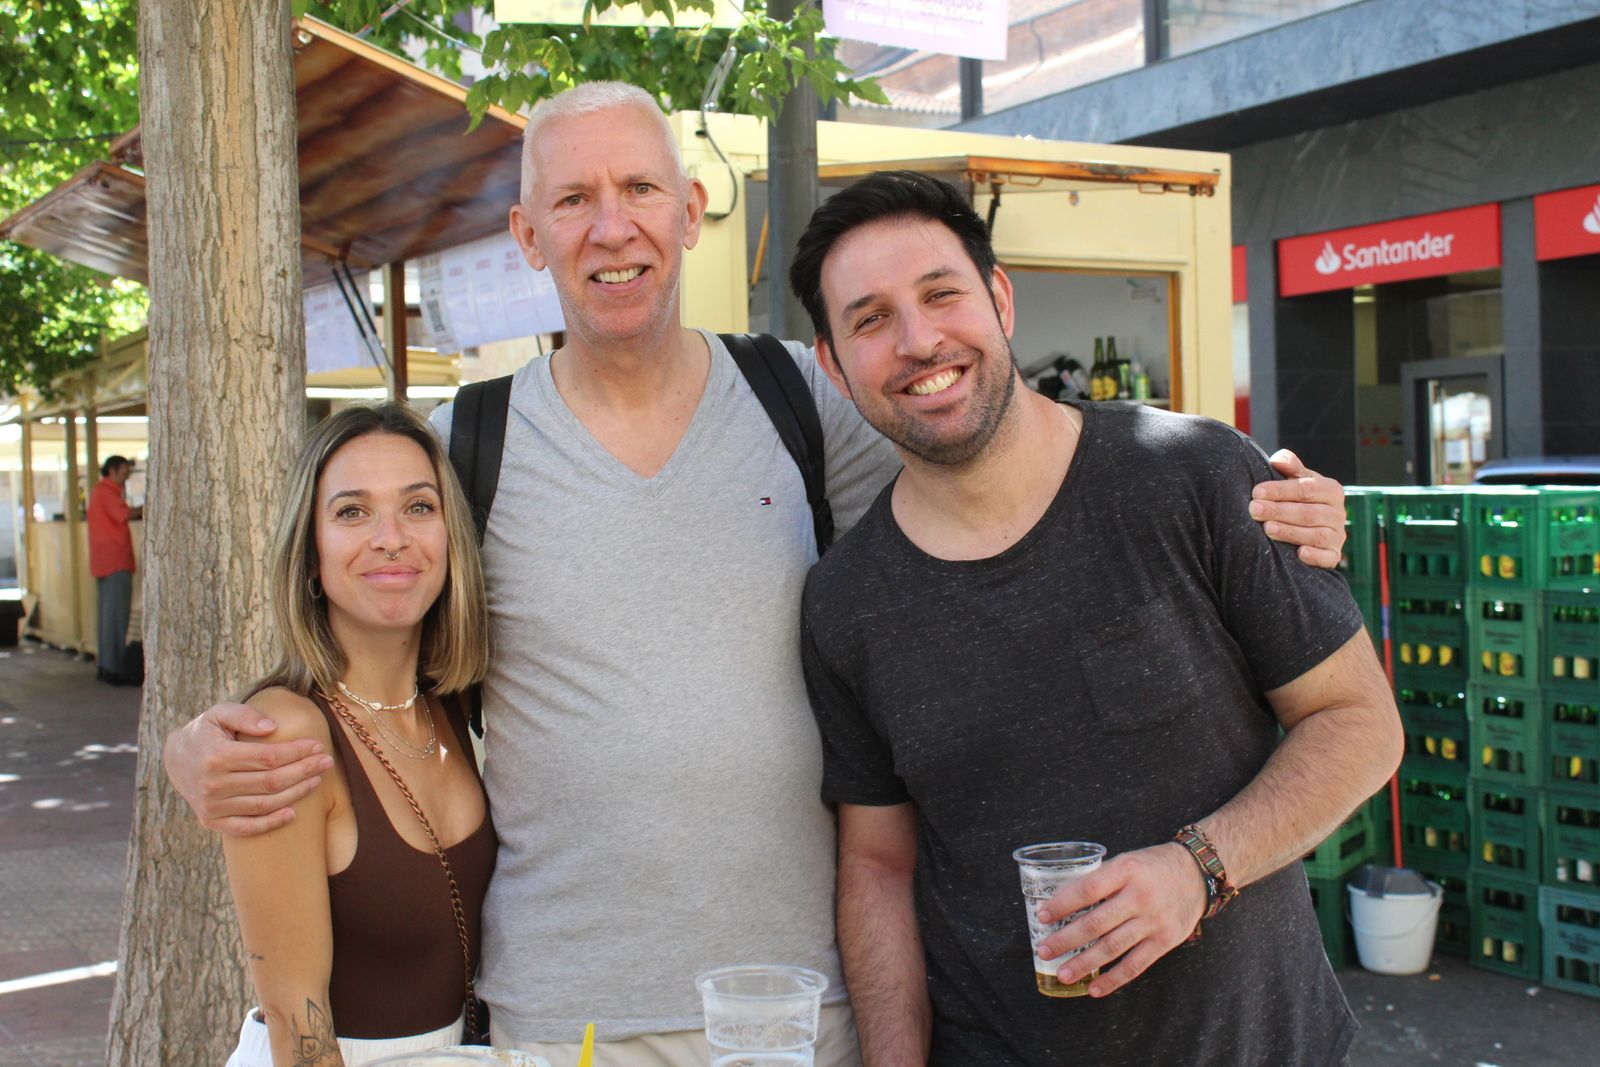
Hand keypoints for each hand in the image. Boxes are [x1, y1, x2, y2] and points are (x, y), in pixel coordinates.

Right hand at [162, 703, 332, 835]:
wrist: (175, 757)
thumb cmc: (206, 731)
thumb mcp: (219, 713)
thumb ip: (245, 715)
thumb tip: (272, 727)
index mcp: (216, 756)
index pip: (268, 757)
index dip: (297, 752)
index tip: (318, 746)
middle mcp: (213, 784)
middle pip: (271, 781)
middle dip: (304, 771)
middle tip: (327, 762)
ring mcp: (212, 806)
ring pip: (264, 804)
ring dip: (296, 793)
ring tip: (317, 780)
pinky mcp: (211, 821)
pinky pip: (246, 828)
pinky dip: (271, 823)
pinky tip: (293, 813)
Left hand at [1035, 843, 1206, 996]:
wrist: (1198, 873)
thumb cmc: (1152, 867)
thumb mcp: (1127, 861)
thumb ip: (1102, 880)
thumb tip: (1063, 902)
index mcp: (1126, 870)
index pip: (1088, 889)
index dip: (1062, 904)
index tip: (1042, 916)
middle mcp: (1140, 896)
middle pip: (1096, 923)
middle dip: (1066, 939)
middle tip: (1044, 950)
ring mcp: (1154, 921)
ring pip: (1112, 947)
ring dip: (1084, 963)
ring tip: (1062, 975)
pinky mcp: (1165, 941)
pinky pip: (1135, 965)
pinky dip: (1113, 979)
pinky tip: (1094, 989)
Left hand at [1250, 449, 1344, 568]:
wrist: (1309, 524)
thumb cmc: (1298, 497)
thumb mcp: (1296, 479)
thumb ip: (1290, 466)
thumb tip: (1278, 460)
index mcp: (1331, 490)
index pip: (1306, 488)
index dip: (1280, 490)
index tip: (1256, 492)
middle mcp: (1338, 513)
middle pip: (1309, 512)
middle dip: (1279, 511)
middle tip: (1254, 510)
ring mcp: (1338, 535)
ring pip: (1316, 535)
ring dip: (1291, 532)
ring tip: (1267, 529)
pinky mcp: (1334, 555)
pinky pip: (1328, 558)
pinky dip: (1315, 556)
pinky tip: (1300, 554)